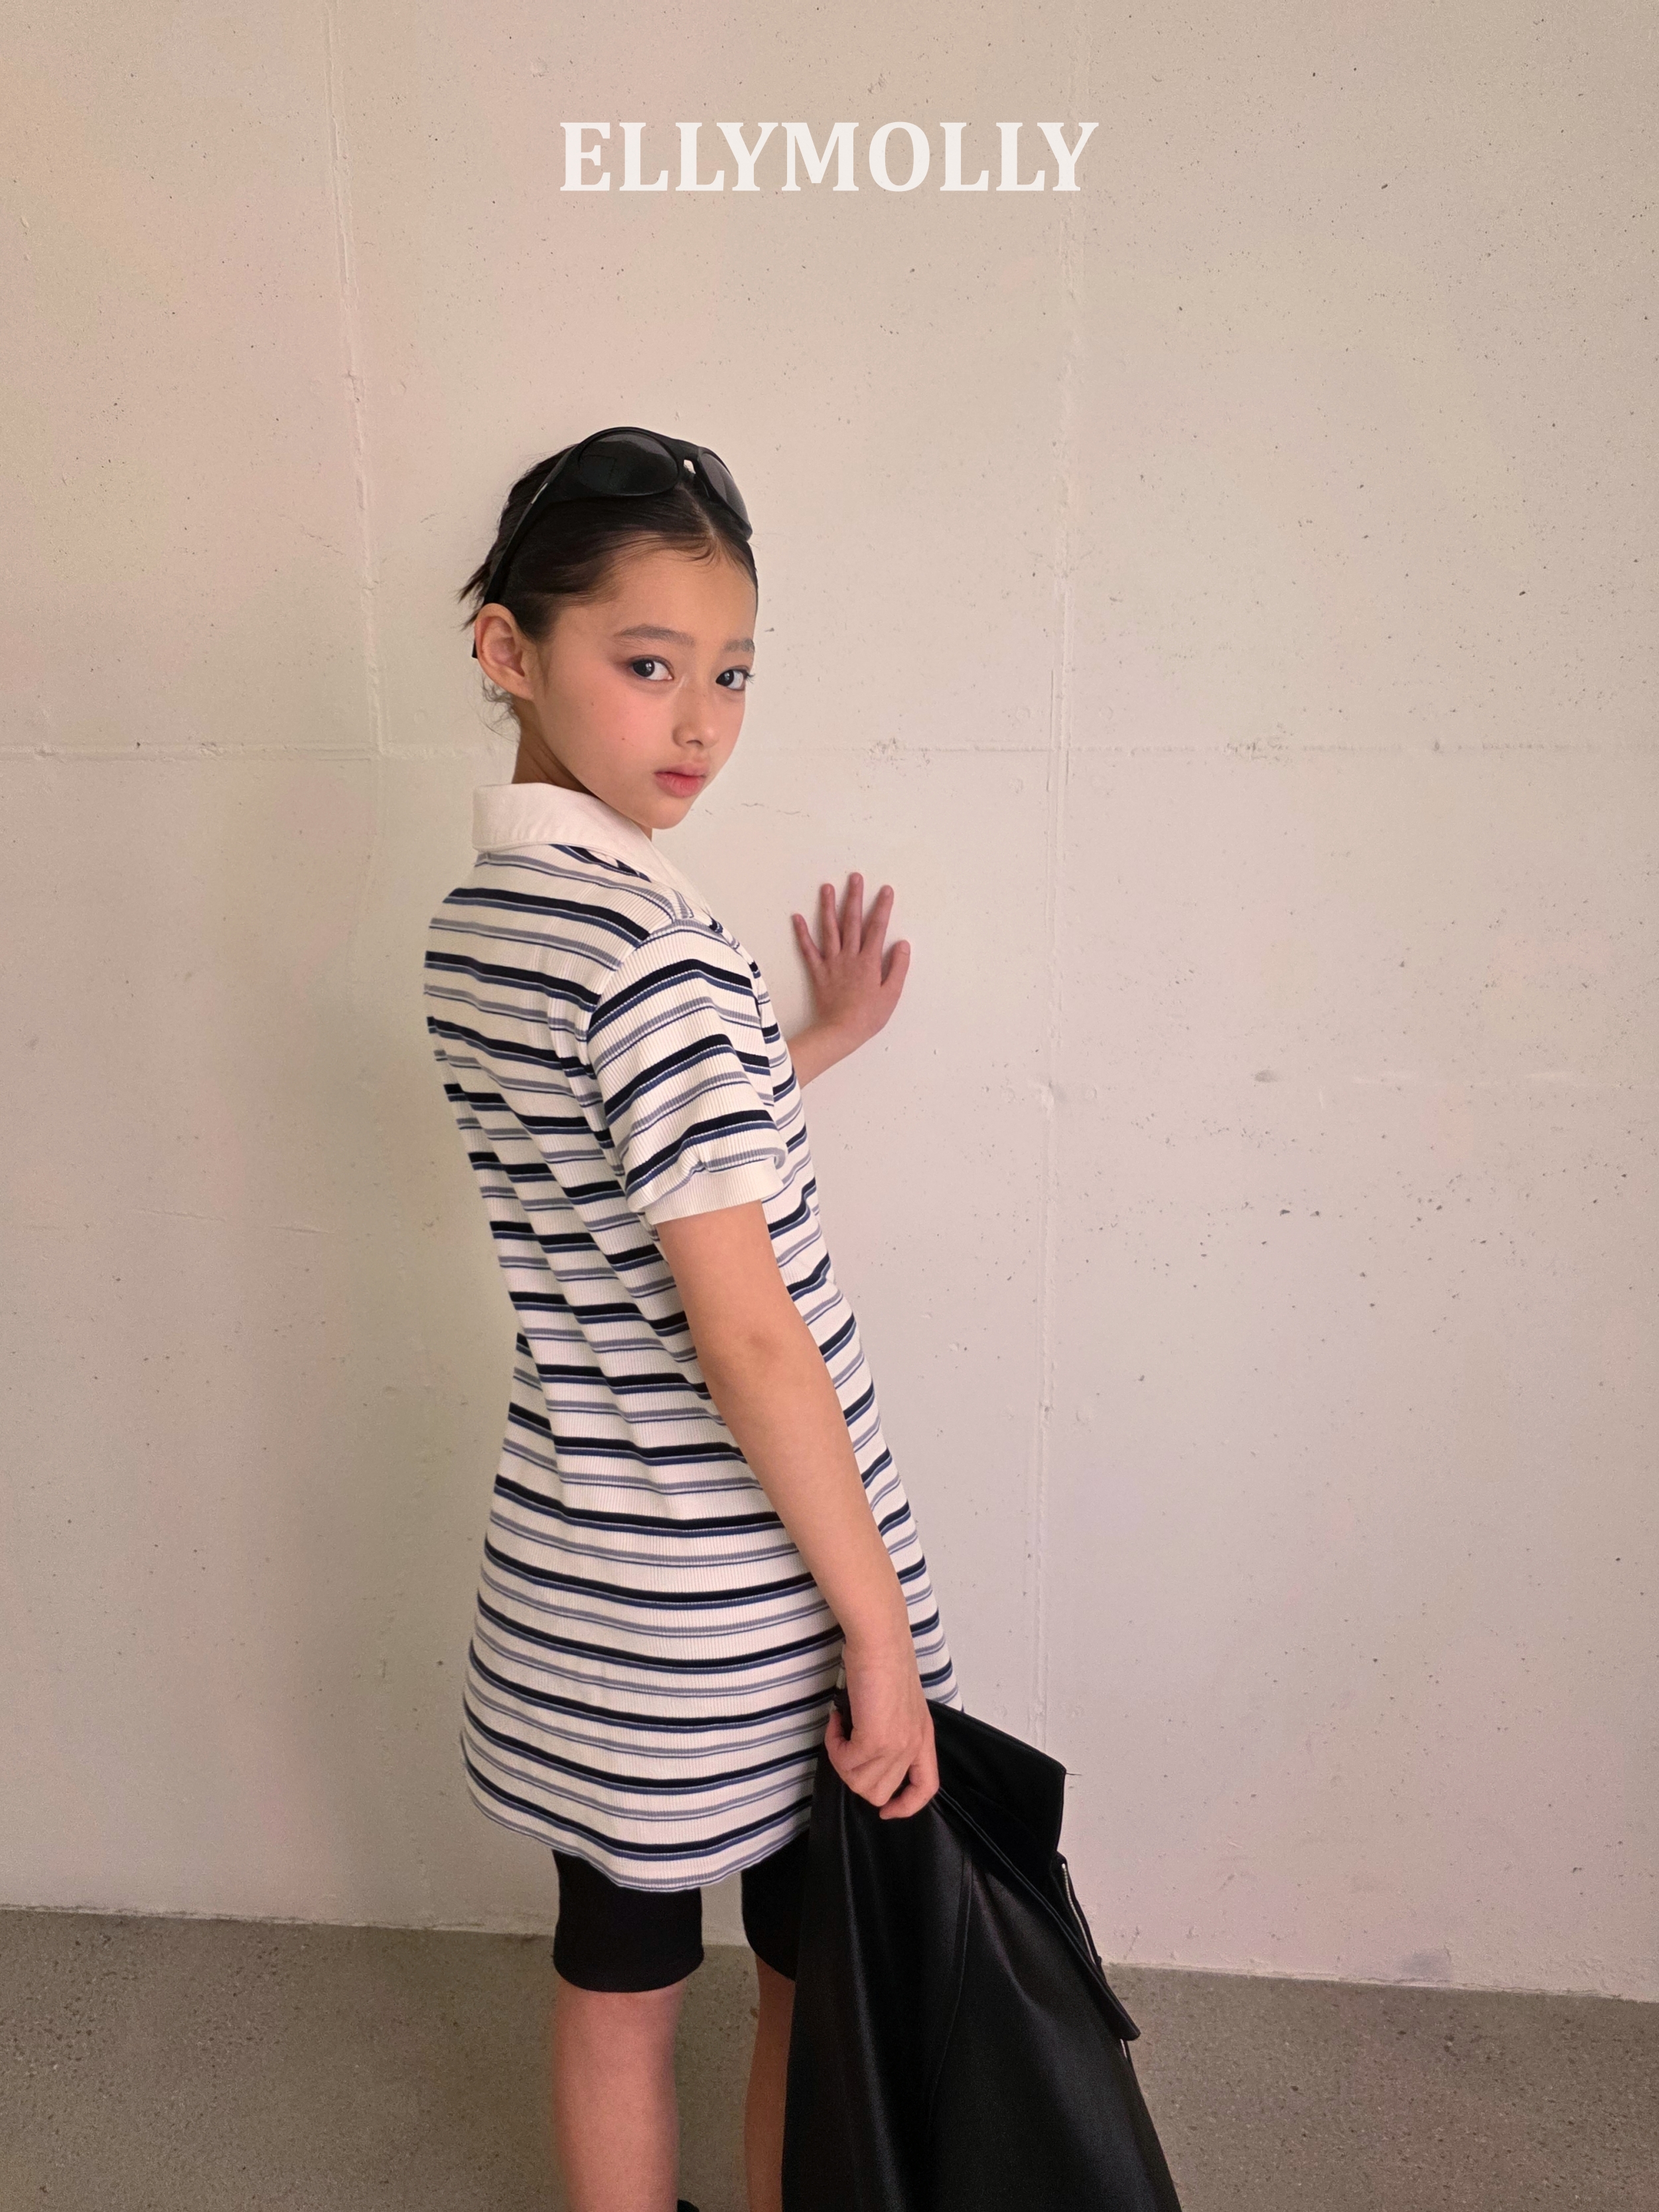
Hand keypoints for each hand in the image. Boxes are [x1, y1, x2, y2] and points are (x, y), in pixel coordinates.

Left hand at [790, 873, 909, 1058]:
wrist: (840, 1032)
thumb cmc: (868, 1017)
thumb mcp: (891, 994)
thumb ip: (898, 967)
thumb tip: (902, 944)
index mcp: (869, 961)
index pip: (877, 928)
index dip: (882, 907)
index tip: (885, 890)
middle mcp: (849, 957)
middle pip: (852, 921)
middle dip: (854, 897)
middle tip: (855, 877)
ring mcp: (832, 963)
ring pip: (829, 929)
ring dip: (828, 906)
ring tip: (827, 887)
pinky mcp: (817, 972)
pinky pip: (808, 949)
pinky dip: (802, 933)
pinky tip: (797, 917)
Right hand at [824, 1629, 938, 1819]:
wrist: (880, 1641)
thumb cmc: (885, 1661)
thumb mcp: (901, 1704)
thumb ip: (893, 1730)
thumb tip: (865, 1749)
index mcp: (923, 1738)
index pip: (926, 1789)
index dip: (906, 1806)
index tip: (886, 1810)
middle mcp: (913, 1745)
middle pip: (879, 1793)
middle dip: (855, 1776)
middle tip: (845, 1745)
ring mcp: (895, 1745)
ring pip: (859, 1783)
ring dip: (841, 1760)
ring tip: (840, 1728)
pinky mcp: (875, 1739)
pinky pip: (845, 1761)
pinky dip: (833, 1743)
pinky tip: (836, 1719)